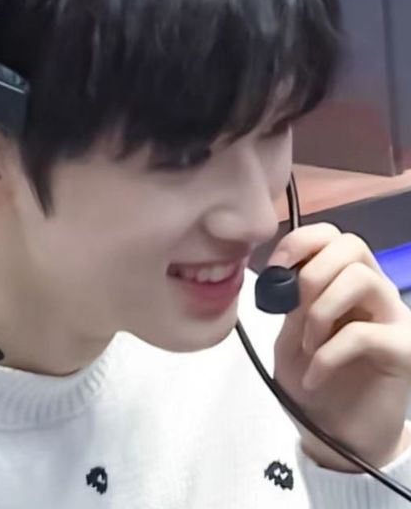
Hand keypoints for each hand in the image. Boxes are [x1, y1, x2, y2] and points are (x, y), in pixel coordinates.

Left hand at [270, 223, 410, 470]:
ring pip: (361, 278)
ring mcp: (393, 318)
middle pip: (352, 245)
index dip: (300, 242)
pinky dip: (328, 354)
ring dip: (320, 312)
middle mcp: (374, 291)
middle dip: (311, 273)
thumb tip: (283, 275)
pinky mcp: (405, 349)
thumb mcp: (289, 336)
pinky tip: (314, 376)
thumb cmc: (311, 379)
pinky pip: (364, 334)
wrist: (335, 436)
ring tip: (308, 346)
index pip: (331, 236)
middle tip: (293, 310)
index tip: (275, 268)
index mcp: (343, 280)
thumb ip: (291, 302)